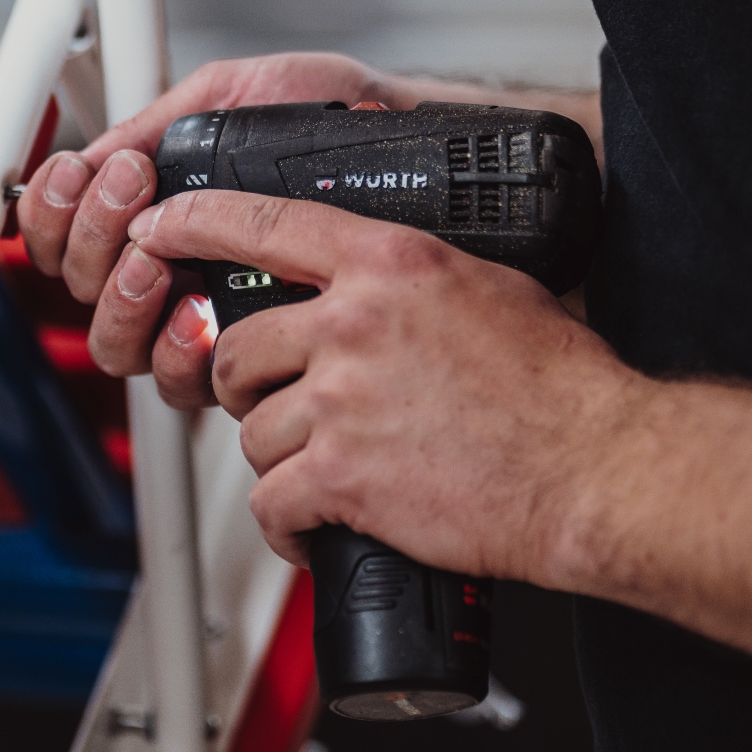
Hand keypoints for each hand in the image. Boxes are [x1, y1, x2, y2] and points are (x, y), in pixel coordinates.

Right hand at [17, 53, 413, 404]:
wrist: (404, 150)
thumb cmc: (332, 122)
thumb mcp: (231, 97)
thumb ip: (156, 123)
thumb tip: (88, 157)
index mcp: (158, 209)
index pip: (65, 233)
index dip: (52, 214)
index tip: (80, 174)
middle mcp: (172, 271)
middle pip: (79, 293)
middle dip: (89, 245)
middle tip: (133, 202)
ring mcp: (205, 320)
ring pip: (117, 346)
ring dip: (120, 298)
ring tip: (157, 261)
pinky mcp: (248, 361)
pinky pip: (179, 382)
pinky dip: (175, 346)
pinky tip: (200, 311)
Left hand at [121, 189, 641, 579]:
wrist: (594, 468)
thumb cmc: (562, 388)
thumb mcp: (490, 288)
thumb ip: (416, 278)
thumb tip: (382, 285)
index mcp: (390, 264)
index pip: (266, 222)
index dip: (195, 222)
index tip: (158, 228)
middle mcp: (355, 322)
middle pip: (238, 345)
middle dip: (246, 386)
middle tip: (280, 407)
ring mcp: (343, 398)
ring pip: (252, 429)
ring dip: (279, 461)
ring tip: (327, 476)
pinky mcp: (342, 474)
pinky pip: (271, 501)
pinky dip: (286, 526)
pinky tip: (316, 529)